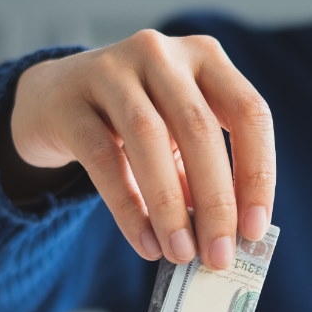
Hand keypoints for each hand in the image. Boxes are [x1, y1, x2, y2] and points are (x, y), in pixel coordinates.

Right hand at [9, 30, 274, 269]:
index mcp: (206, 58)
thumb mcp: (178, 138)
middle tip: (220, 257)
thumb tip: (229, 239)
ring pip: (150, 139)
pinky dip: (129, 207)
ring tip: (181, 254)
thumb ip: (203, 177)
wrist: (54, 100)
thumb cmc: (134, 124)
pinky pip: (104, 158)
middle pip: (200, 129)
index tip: (256, 230)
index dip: (257, 174)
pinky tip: (146, 244)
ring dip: (171, 207)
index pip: (249, 112)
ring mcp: (111, 69)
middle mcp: (162, 54)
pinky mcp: (70, 101)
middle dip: (216, 202)